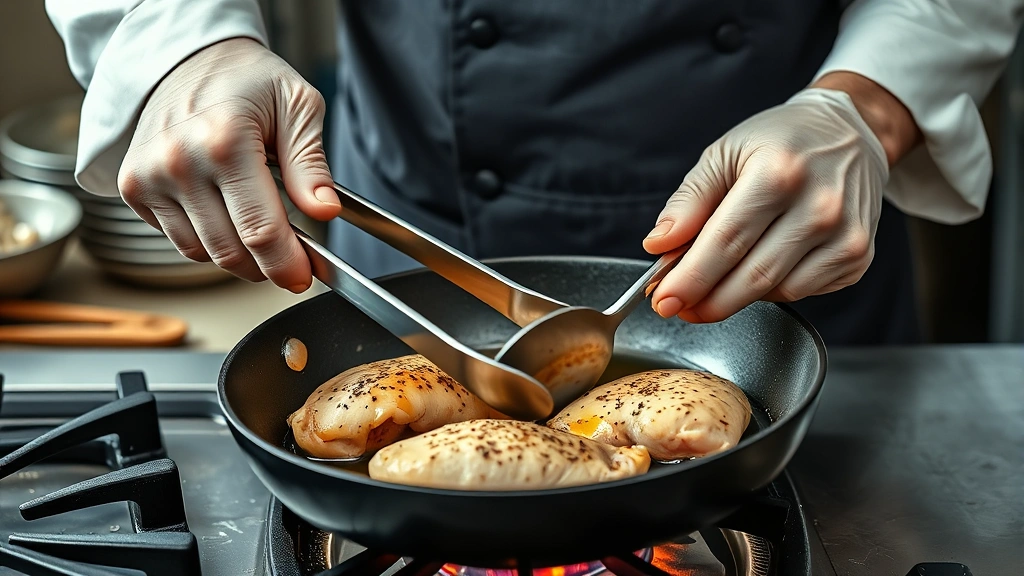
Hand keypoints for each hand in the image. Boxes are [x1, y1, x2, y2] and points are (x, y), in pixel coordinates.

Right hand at [117, 38, 339, 291]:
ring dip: (240, 256)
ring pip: (205, 254)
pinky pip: (181, 241)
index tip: (305, 276)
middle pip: (231, 251)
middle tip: (293, 257)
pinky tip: (227, 213)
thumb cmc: (248, 80)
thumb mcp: (298, 105)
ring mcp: (148, 177)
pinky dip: (210, 240)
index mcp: (223, 140)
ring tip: (261, 226)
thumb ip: (311, 163)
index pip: (260, 229)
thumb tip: (325, 211)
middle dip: (268, 265)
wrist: (186, 58)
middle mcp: (178, 161)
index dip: (287, 264)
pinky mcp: (133, 188)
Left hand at [645, 74, 919, 322]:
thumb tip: (659, 246)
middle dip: (706, 301)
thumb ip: (688, 202)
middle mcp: (820, 206)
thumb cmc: (780, 142)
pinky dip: (770, 290)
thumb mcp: (724, 154)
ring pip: (775, 292)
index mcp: (780, 173)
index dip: (690, 279)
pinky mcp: (858, 256)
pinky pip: (801, 292)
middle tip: (677, 307)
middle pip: (752, 276)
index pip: (725, 242)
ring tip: (713, 282)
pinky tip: (757, 268)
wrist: (851, 132)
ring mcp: (845, 235)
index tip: (663, 300)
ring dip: (735, 297)